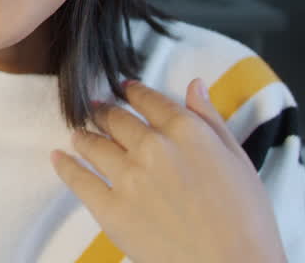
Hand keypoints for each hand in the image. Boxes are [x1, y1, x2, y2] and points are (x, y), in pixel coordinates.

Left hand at [52, 79, 285, 262]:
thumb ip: (210, 119)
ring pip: (94, 144)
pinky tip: (58, 157)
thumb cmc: (246, 219)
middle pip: (117, 119)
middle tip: (94, 109)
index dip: (134, 92)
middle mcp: (153, 147)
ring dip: (84, 135)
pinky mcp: (111, 209)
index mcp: (186, 131)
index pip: (150, 100)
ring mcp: (128, 178)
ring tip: (78, 134)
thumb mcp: (238, 159)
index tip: (125, 89)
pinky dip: (65, 165)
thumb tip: (195, 85)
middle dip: (104, 112)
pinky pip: (79, 179)